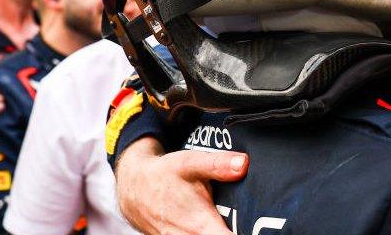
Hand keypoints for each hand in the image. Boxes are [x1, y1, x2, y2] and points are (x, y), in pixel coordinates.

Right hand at [114, 137, 247, 234]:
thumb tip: (244, 164)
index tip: (257, 227)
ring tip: (238, 222)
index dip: (246, 234)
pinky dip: (212, 232)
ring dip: (224, 231)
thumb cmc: (164, 175)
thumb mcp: (190, 163)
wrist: (133, 188)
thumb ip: (218, 165)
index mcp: (200, 225)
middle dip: (240, 231)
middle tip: (250, 221)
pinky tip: (220, 222)